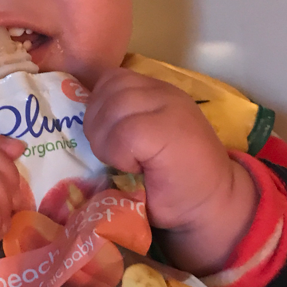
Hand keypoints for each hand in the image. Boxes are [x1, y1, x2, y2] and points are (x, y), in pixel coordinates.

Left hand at [82, 69, 257, 274]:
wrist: (211, 207)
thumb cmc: (171, 182)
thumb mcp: (143, 142)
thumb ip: (120, 121)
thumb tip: (75, 118)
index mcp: (156, 92)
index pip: (111, 79)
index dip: (98, 106)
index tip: (105, 138)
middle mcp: (164, 93)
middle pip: (108, 89)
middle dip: (96, 123)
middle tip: (111, 155)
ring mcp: (168, 108)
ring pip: (112, 107)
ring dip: (105, 139)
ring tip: (122, 162)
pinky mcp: (168, 130)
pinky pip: (123, 132)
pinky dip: (119, 153)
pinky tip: (134, 168)